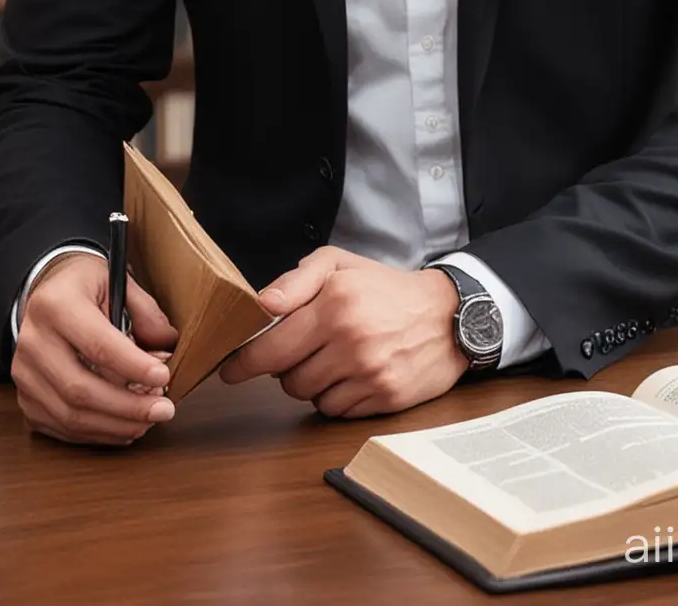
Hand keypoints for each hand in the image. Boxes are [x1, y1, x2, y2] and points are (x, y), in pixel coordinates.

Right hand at [13, 252, 179, 445]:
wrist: (46, 291)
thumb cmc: (84, 286)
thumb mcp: (117, 281)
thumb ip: (145, 313)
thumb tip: (166, 350)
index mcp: (56, 304)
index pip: (97, 344)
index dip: (133, 366)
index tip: (163, 377)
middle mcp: (33, 340)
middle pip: (80, 389)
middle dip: (127, 406)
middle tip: (163, 410)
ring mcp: (24, 373)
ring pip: (70, 415)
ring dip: (115, 425)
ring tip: (148, 420)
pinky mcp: (25, 397)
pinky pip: (61, 427)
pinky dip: (96, 433)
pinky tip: (123, 427)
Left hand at [218, 247, 468, 417]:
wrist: (448, 315)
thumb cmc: (385, 287)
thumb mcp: (340, 265)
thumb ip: (296, 281)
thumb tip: (260, 305)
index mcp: (335, 306)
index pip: (272, 347)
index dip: (244, 362)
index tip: (229, 370)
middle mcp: (352, 342)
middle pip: (288, 379)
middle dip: (285, 368)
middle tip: (301, 350)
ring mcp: (370, 374)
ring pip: (310, 398)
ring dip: (312, 383)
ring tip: (334, 358)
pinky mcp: (385, 399)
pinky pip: (338, 411)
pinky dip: (337, 397)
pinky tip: (353, 374)